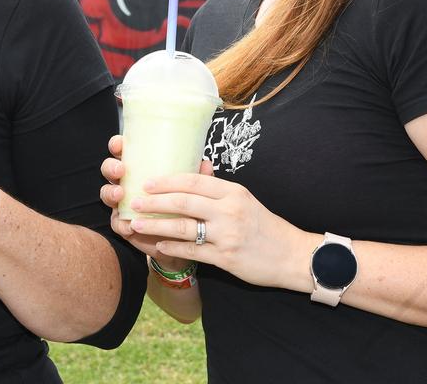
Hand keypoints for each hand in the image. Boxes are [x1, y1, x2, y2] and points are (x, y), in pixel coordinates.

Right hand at [100, 134, 213, 270]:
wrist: (181, 241)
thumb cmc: (183, 207)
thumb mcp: (190, 189)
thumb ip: (195, 178)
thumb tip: (206, 163)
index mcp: (140, 168)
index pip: (125, 151)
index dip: (118, 145)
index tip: (120, 145)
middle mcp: (128, 183)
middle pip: (110, 169)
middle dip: (111, 167)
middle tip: (120, 170)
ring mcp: (123, 204)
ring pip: (107, 193)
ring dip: (111, 192)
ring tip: (121, 194)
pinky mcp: (123, 225)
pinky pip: (116, 222)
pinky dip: (122, 223)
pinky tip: (129, 224)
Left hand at [126, 172, 315, 289]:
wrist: (291, 255)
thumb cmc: (264, 225)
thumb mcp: (244, 199)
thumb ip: (218, 189)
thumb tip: (197, 168)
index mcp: (233, 192)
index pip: (193, 181)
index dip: (167, 181)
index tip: (147, 182)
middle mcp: (229, 210)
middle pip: (183, 202)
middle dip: (155, 201)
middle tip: (134, 200)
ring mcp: (227, 235)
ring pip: (183, 227)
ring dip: (156, 225)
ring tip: (136, 224)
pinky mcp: (225, 258)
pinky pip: (192, 251)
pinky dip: (171, 248)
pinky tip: (157, 246)